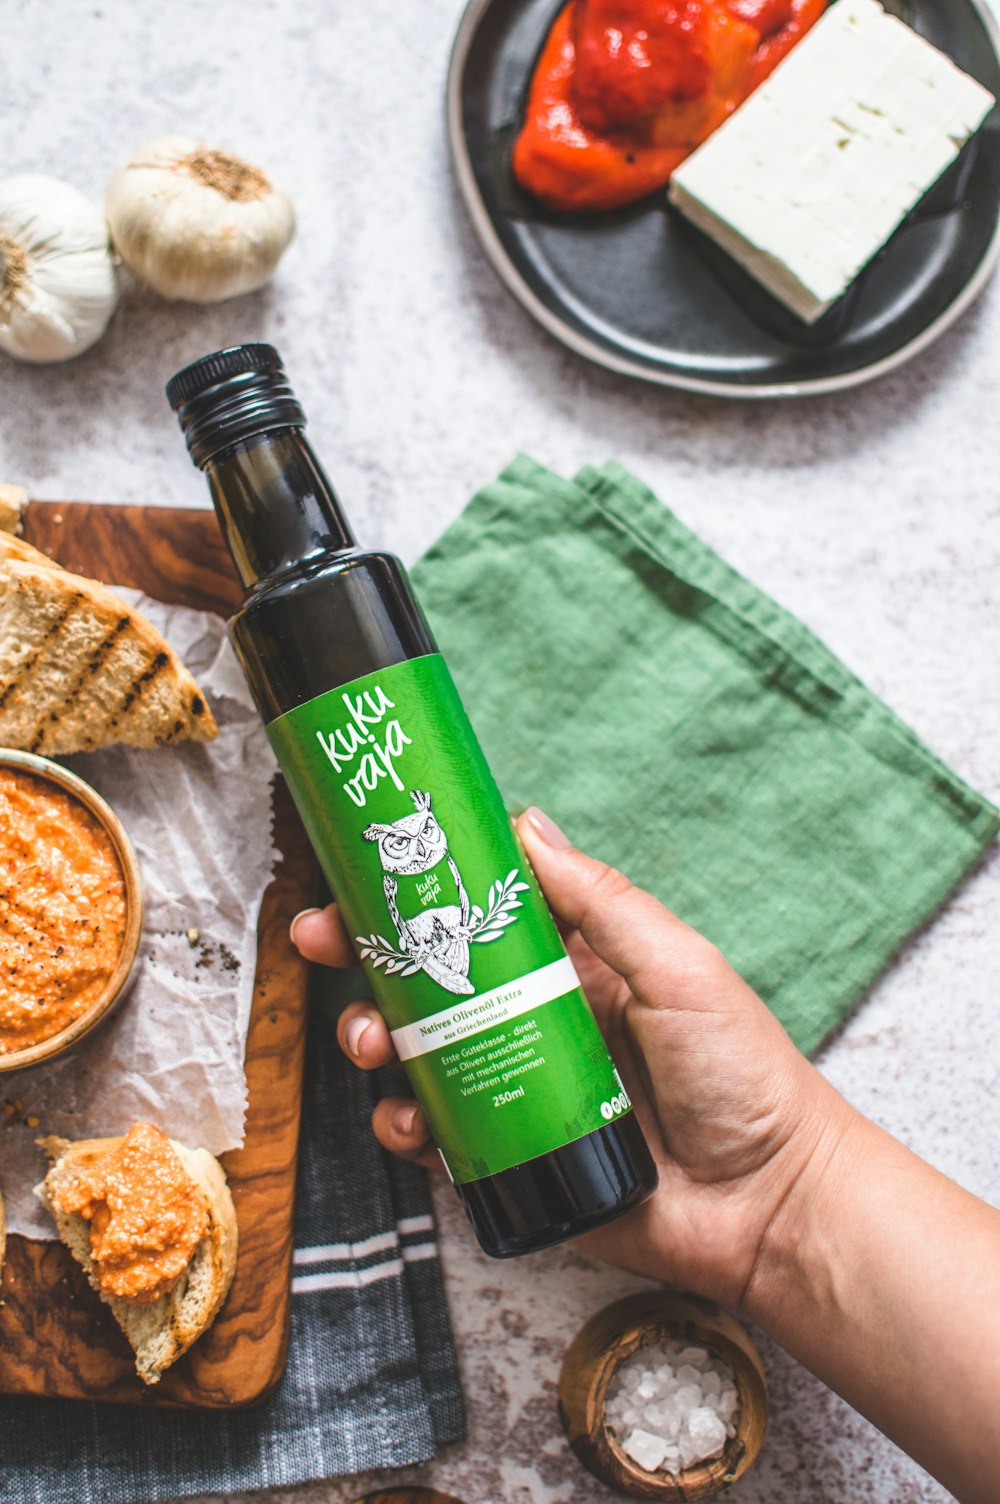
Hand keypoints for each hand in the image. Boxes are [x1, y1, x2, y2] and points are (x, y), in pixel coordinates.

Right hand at [291, 806, 854, 1310]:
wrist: (770, 1206)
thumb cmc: (744, 1075)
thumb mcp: (678, 967)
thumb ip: (602, 902)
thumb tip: (526, 824)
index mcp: (575, 963)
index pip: (480, 909)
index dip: (420, 885)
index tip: (364, 863)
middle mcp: (535, 1016)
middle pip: (430, 974)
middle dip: (368, 953)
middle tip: (322, 939)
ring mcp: (517, 1086)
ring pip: (418, 1050)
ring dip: (373, 1035)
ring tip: (367, 1040)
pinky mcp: (509, 1157)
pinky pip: (437, 1134)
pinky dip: (404, 1124)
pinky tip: (407, 1120)